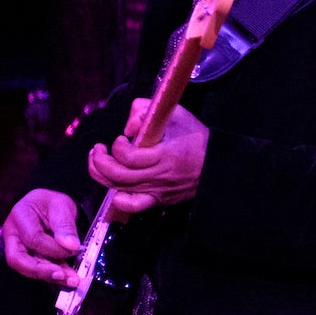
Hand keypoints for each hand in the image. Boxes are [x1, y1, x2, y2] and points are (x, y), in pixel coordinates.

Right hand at [1, 188, 83, 284]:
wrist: (52, 207)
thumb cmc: (53, 203)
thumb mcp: (62, 205)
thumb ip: (65, 225)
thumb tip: (71, 246)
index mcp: (19, 215)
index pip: (32, 238)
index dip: (53, 248)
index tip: (73, 249)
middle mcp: (13, 234)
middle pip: (18, 259)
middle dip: (42, 271)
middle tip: (64, 276)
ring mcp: (18, 247)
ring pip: (27, 268)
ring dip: (50, 276)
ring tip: (72, 280)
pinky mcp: (28, 257)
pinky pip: (38, 269)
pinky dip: (54, 275)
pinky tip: (69, 278)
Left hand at [87, 100, 209, 216]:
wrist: (217, 165)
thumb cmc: (197, 138)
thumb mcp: (175, 114)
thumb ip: (146, 109)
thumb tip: (129, 126)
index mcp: (164, 155)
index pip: (128, 157)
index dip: (117, 147)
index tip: (122, 137)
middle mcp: (158, 176)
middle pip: (117, 175)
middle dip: (99, 161)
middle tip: (99, 149)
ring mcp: (157, 190)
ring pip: (118, 189)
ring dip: (100, 174)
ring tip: (98, 161)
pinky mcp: (158, 199)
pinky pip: (132, 205)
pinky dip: (118, 198)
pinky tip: (115, 187)